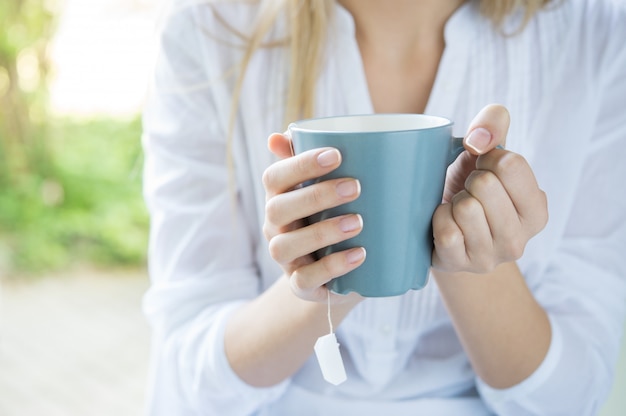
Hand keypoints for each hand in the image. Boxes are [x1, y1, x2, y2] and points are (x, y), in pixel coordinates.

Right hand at [262, 133, 365, 302]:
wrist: (345, 271)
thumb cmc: (338, 216)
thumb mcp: (331, 188)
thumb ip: (315, 160)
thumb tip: (281, 134)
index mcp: (280, 198)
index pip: (275, 177)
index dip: (300, 165)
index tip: (336, 154)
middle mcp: (275, 227)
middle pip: (278, 209)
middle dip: (315, 196)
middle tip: (355, 187)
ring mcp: (286, 259)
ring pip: (285, 246)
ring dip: (321, 232)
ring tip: (358, 223)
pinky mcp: (300, 285)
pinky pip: (305, 279)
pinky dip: (332, 267)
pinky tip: (360, 255)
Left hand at [432, 104, 547, 273]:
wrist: (442, 233)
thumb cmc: (467, 187)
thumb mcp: (485, 153)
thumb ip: (493, 125)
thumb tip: (478, 140)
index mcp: (536, 210)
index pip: (511, 164)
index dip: (487, 158)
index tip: (483, 170)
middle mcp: (519, 240)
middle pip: (485, 185)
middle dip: (469, 181)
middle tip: (467, 193)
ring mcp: (490, 258)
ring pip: (465, 209)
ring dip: (453, 201)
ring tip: (456, 210)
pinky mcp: (459, 265)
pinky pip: (446, 230)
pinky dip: (437, 219)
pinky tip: (443, 223)